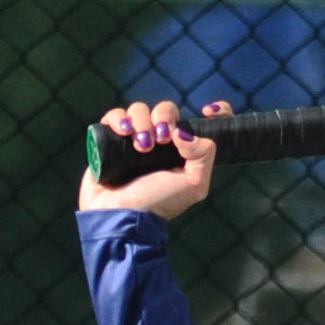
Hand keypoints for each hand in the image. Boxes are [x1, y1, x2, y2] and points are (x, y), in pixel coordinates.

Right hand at [76, 99, 225, 220]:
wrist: (121, 215)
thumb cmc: (158, 203)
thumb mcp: (193, 185)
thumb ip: (204, 155)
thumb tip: (183, 131)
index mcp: (183, 151)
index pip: (202, 123)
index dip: (214, 111)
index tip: (208, 111)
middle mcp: (160, 142)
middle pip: (166, 110)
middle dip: (164, 118)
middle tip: (161, 139)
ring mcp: (135, 139)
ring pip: (139, 110)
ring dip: (141, 122)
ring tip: (141, 146)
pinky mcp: (110, 139)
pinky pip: (115, 116)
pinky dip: (119, 119)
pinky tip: (123, 132)